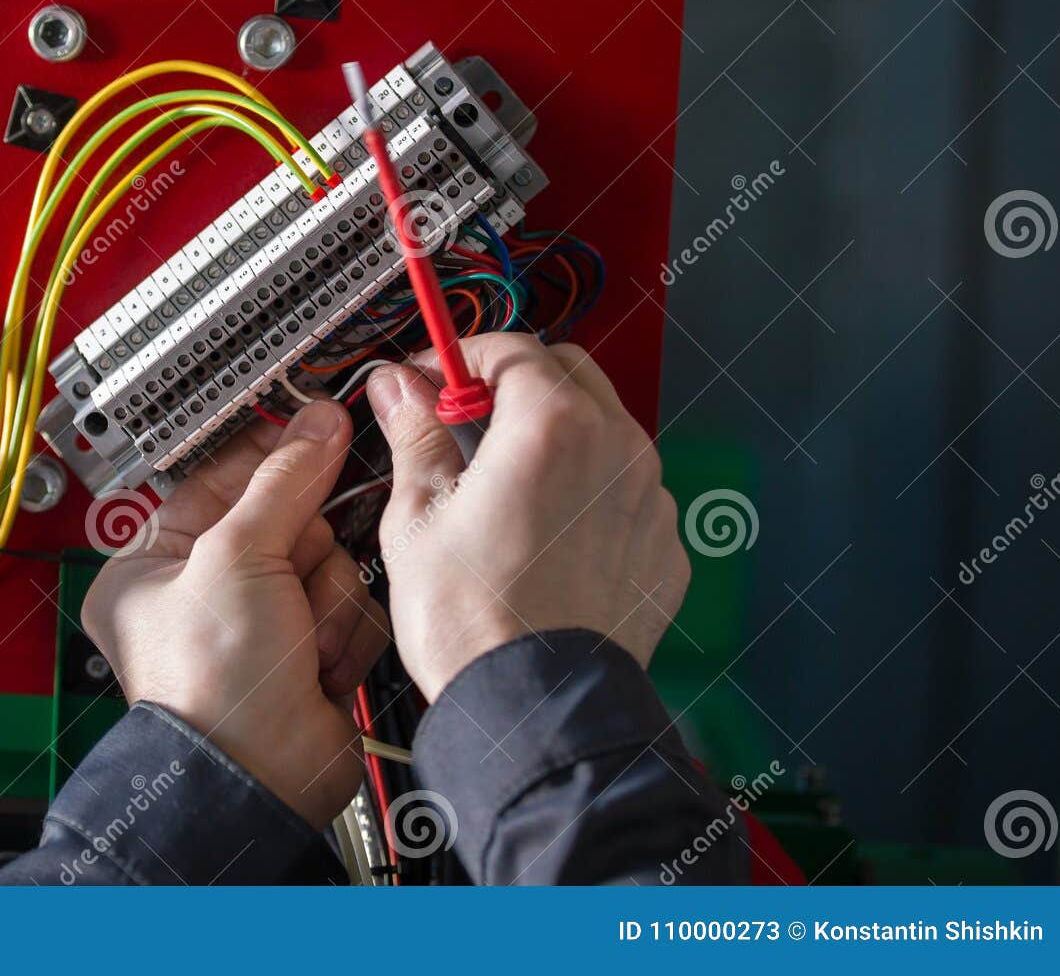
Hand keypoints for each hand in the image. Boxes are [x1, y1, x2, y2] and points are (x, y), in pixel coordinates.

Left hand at [80, 400, 391, 828]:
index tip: (312, 424)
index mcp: (155, 564)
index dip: (268, 456)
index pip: (221, 478)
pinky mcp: (308, 652)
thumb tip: (316, 424)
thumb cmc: (211, 686)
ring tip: (300, 639)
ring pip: (329, 560)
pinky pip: (351, 606)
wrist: (258, 777)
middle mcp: (206, 591)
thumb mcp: (238, 556)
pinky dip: (343, 634)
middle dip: (301, 552)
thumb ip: (285, 481)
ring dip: (325, 600)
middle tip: (291, 576)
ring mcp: (261, 624)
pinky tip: (318, 665)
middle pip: (289, 518)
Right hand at [365, 334, 689, 701]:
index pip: (509, 348)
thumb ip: (414, 433)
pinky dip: (588, 492)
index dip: (458, 358)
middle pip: (566, 374)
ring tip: (500, 485)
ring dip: (555, 435)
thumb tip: (396, 388)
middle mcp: (616, 450)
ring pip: (603, 430)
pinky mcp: (663, 546)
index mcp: (551, 426)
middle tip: (460, 424)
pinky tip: (544, 533)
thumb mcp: (418, 514)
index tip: (428, 381)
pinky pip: (626, 491)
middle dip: (512, 384)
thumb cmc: (475, 623)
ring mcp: (649, 499)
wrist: (535, 710)